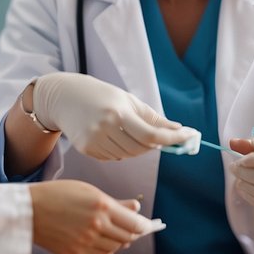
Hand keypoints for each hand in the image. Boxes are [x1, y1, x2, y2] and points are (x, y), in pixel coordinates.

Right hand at [28, 180, 151, 253]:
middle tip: (135, 230)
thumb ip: (115, 203)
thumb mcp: (89, 191)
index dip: (144, 226)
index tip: (147, 225)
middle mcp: (96, 226)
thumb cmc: (59, 195)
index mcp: (102, 206)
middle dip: (133, 234)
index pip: (135, 224)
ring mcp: (85, 242)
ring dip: (119, 242)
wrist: (29, 210)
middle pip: (126, 238)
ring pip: (114, 249)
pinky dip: (105, 250)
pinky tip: (103, 242)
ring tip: (118, 235)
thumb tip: (136, 209)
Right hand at [31, 72, 195, 159]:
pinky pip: (114, 157)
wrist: (64, 97)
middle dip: (154, 143)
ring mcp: (94, 140)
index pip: (151, 134)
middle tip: (158, 135)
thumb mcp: (128, 100)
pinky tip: (111, 136)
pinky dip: (120, 151)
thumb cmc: (101, 95)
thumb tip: (178, 130)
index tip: (189, 136)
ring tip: (126, 130)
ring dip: (136, 148)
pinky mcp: (86, 149)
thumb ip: (153, 118)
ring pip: (129, 155)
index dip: (173, 138)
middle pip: (142, 148)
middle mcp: (105, 127)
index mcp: (118, 112)